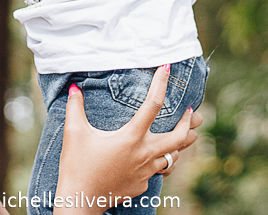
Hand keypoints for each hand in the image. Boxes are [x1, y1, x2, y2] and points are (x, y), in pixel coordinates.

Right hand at [54, 65, 199, 214]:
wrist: (80, 201)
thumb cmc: (76, 165)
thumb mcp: (74, 132)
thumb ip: (75, 107)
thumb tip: (74, 87)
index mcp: (131, 137)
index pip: (153, 104)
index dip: (161, 83)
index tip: (166, 67)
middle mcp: (144, 154)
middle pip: (180, 137)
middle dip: (190, 123)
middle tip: (194, 113)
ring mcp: (145, 171)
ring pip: (174, 156)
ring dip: (182, 143)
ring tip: (189, 133)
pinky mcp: (142, 184)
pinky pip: (159, 170)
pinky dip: (164, 160)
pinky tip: (161, 157)